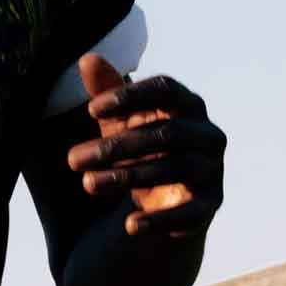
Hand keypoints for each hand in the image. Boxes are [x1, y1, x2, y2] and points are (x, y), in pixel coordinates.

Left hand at [64, 52, 224, 234]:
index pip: (165, 89)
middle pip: (166, 133)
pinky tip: (130, 226)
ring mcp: (213, 170)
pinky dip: (160, 221)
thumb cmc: (144, 145)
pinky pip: (190, 213)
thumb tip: (87, 59)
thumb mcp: (122, 120)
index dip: (130, 97)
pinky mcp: (210, 205)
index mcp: (189, 104)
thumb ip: (108, 91)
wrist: (170, 197)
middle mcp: (208, 134)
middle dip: (117, 146)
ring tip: (88, 184)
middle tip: (73, 159)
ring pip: (175, 169)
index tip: (90, 110)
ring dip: (128, 177)